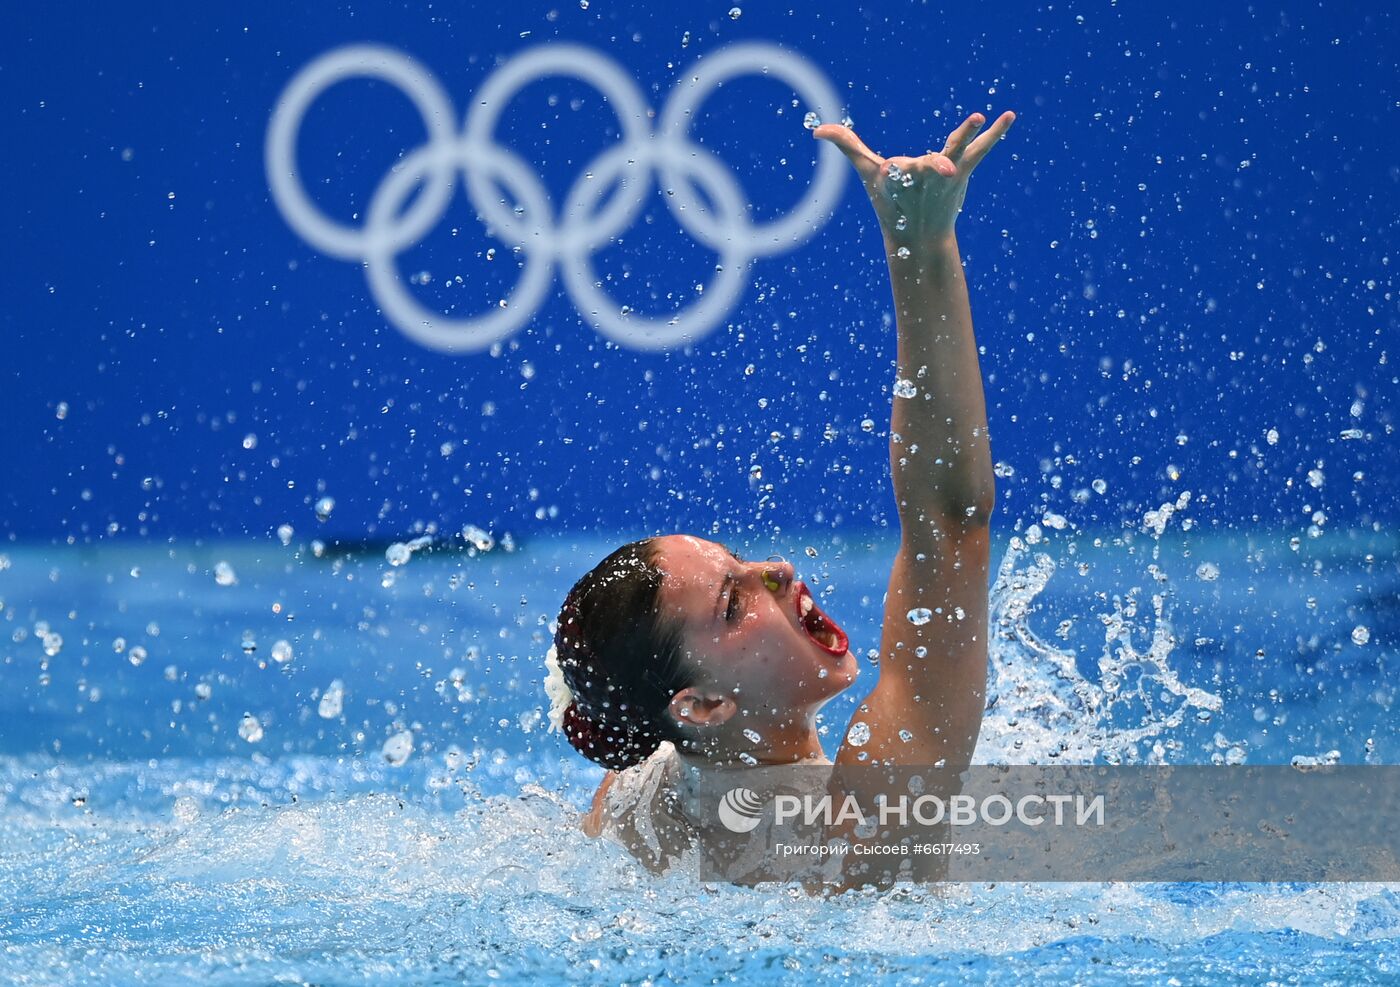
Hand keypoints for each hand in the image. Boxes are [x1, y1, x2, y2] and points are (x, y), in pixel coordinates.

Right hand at [814, 110, 1014, 248]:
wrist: (921, 238)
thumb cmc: (891, 202)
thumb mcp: (868, 174)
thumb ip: (848, 146)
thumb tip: (816, 130)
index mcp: (898, 178)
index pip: (893, 171)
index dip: (892, 173)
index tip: (887, 171)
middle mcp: (923, 177)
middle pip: (928, 167)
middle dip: (935, 168)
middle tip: (944, 167)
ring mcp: (945, 173)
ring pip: (955, 152)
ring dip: (966, 135)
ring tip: (977, 116)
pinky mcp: (963, 170)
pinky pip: (980, 149)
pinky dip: (995, 133)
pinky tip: (1009, 116)